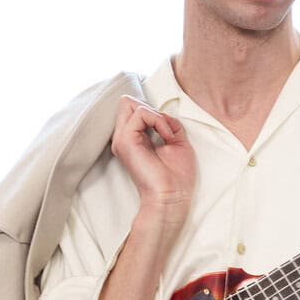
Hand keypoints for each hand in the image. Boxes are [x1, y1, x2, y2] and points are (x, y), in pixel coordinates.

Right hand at [110, 95, 195, 225]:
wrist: (172, 197)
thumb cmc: (176, 177)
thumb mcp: (177, 141)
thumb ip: (169, 124)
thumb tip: (162, 112)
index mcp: (133, 140)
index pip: (132, 108)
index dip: (151, 111)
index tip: (168, 130)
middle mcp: (124, 138)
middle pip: (125, 102)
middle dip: (150, 109)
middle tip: (165, 129)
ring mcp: (121, 139)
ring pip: (130, 103)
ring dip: (157, 116)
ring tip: (167, 136)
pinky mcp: (125, 141)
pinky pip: (141, 114)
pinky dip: (158, 121)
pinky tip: (166, 137)